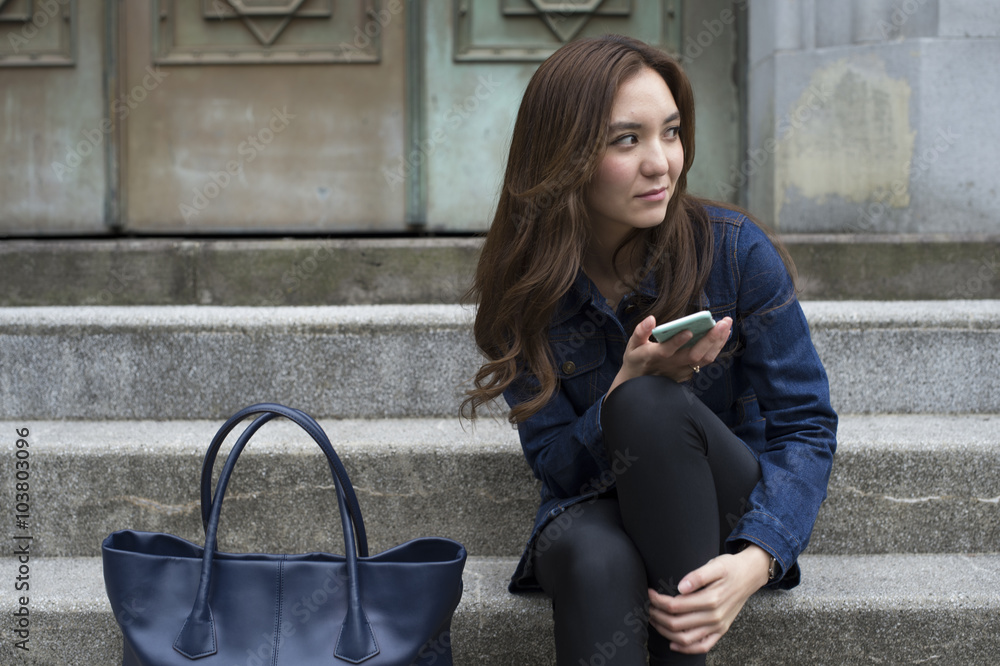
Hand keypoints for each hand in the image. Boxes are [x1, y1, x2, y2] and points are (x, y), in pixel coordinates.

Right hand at [607, 315, 732, 394]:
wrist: (640, 386)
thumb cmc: (636, 360)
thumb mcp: (632, 346)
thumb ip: (640, 331)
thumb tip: (651, 318)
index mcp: (653, 357)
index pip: (666, 351)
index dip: (677, 342)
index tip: (688, 331)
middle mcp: (671, 365)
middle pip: (693, 355)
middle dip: (710, 338)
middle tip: (723, 322)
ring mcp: (682, 371)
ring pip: (704, 359)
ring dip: (718, 342)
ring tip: (726, 324)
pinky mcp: (689, 372)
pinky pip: (706, 360)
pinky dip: (716, 347)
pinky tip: (722, 334)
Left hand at [647, 545, 770, 653]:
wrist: (750, 575)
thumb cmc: (730, 567)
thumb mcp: (715, 565)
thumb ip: (698, 576)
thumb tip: (681, 587)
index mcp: (711, 599)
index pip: (675, 606)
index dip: (658, 601)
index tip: (649, 593)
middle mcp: (714, 617)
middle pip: (677, 623)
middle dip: (657, 616)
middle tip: (647, 606)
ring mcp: (718, 626)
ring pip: (685, 638)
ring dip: (665, 632)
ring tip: (654, 620)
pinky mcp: (721, 631)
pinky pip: (702, 646)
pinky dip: (686, 648)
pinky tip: (673, 643)